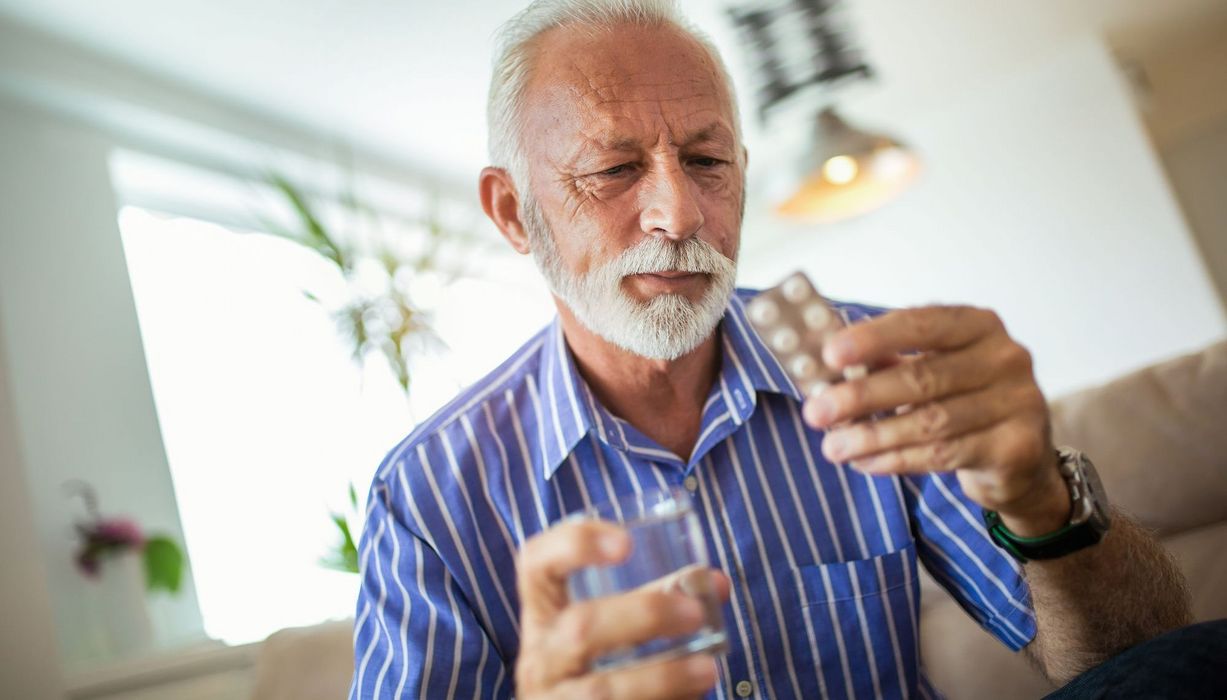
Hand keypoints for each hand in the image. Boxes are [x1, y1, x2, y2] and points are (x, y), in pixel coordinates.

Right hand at [515, 519, 728, 698]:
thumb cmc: (593, 664)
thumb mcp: (610, 627)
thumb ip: (657, 599)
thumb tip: (715, 584)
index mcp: (543, 612)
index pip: (536, 564)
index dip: (573, 545)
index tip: (626, 542)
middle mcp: (541, 656)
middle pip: (580, 628)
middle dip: (644, 616)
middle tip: (695, 612)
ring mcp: (551, 699)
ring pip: (600, 690)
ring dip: (661, 677)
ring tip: (707, 669)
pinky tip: (692, 698)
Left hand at [801, 306, 1069, 535]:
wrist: (1018, 456)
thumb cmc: (960, 401)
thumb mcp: (928, 371)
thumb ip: (884, 364)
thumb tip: (823, 371)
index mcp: (978, 325)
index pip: (922, 324)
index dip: (874, 338)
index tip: (829, 354)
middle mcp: (1005, 358)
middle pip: (922, 377)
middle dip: (861, 396)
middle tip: (816, 412)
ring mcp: (1018, 402)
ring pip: (931, 422)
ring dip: (873, 436)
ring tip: (832, 447)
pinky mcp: (1015, 447)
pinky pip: (944, 455)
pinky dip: (896, 460)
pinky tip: (864, 463)